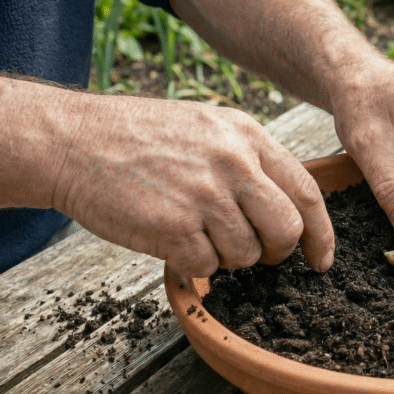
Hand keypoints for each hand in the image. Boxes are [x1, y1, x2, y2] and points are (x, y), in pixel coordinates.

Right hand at [51, 95, 333, 277]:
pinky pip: (207, 267)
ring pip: (248, 254)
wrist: (72, 141)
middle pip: (286, 230)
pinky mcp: (174, 227)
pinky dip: (193, 265)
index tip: (321, 260)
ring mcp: (205, 196)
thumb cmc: (138, 138)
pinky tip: (171, 241)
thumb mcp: (207, 127)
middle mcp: (233, 164)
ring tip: (196, 234)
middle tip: (258, 254)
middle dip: (278, 252)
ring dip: (228, 258)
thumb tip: (287, 206)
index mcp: (248, 137)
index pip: (307, 193)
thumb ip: (249, 161)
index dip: (321, 234)